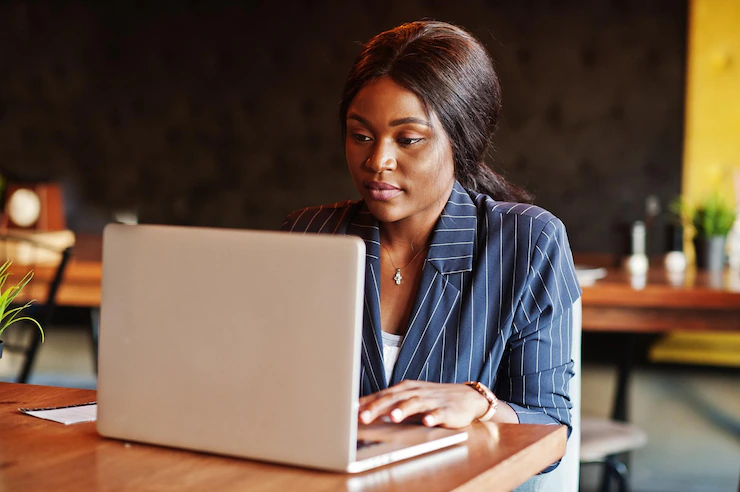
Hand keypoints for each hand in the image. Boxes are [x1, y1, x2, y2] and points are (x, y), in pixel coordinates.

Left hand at [358, 380, 489, 428]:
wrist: (466, 397)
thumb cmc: (432, 398)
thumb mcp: (409, 398)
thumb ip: (389, 403)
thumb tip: (362, 411)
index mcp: (405, 388)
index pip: (382, 394)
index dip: (367, 402)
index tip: (351, 410)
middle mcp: (416, 392)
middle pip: (394, 398)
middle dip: (378, 407)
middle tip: (363, 417)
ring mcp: (431, 400)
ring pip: (415, 404)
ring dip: (404, 409)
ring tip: (393, 417)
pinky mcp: (447, 410)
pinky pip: (439, 413)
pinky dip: (432, 417)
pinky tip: (427, 422)